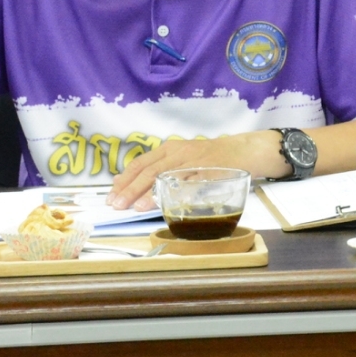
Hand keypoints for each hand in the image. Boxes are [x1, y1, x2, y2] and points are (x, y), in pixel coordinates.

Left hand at [108, 131, 282, 209]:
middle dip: (131, 189)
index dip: (125, 179)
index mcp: (171, 149)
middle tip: (116, 204)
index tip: (111, 195)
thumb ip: (164, 169)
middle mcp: (181, 153)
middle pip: (150, 170)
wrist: (244, 149)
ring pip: (168, 176)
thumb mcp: (185, 157)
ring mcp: (196, 161)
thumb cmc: (211, 158)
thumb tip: (137, 189)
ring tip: (136, 207)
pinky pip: (193, 183)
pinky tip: (169, 203)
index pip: (141, 163)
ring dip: (150, 193)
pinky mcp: (211, 171)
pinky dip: (179, 193)